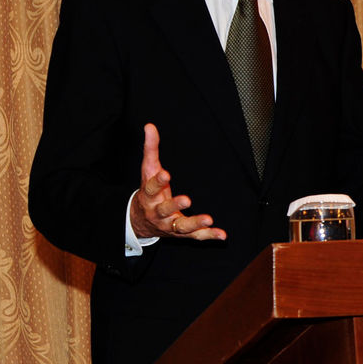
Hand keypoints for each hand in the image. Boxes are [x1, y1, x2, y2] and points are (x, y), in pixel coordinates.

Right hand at [129, 123, 225, 240]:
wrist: (140, 221)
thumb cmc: (148, 192)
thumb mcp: (147, 170)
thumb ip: (151, 149)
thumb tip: (149, 126)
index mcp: (149, 195)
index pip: (151, 187)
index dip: (158, 181)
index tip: (166, 174)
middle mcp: (158, 212)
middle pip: (165, 209)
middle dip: (175, 205)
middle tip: (186, 199)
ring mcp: (170, 224)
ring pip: (181, 226)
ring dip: (195, 223)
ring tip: (208, 219)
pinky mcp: (181, 234)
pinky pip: (195, 237)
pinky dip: (208, 236)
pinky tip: (222, 234)